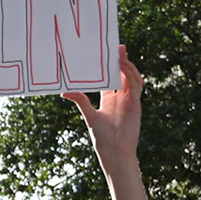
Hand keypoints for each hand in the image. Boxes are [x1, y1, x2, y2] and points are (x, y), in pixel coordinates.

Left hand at [64, 45, 141, 169]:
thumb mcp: (89, 115)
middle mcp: (121, 98)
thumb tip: (64, 92)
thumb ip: (80, 101)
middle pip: (123, 74)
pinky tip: (123, 67)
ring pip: (132, 77)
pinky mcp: (136, 103)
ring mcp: (130, 100)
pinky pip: (136, 85)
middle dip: (122, 61)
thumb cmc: (102, 138)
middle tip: (117, 47)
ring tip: (120, 54)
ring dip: (127, 65)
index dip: (110, 67)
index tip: (106, 54)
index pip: (111, 78)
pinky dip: (131, 74)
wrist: (115, 152)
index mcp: (109, 100)